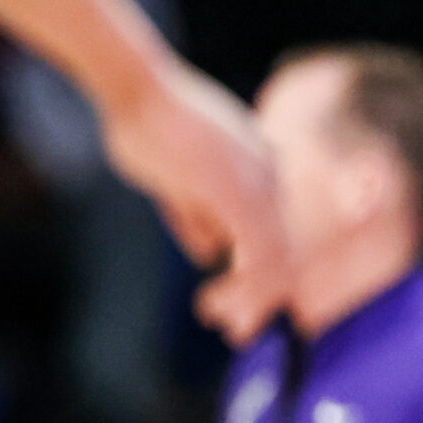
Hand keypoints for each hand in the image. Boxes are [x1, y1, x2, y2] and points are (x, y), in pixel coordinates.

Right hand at [99, 56, 288, 346]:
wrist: (139, 89)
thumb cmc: (146, 125)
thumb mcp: (176, 180)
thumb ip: (198, 215)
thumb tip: (213, 253)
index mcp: (260, 167)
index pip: (273, 232)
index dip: (259, 276)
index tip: (234, 308)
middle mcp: (271, 174)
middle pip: (283, 249)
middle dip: (262, 297)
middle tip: (240, 333)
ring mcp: (262, 182)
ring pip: (274, 259)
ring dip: (251, 300)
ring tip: (227, 327)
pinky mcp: (245, 194)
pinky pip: (258, 254)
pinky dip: (245, 288)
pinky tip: (220, 307)